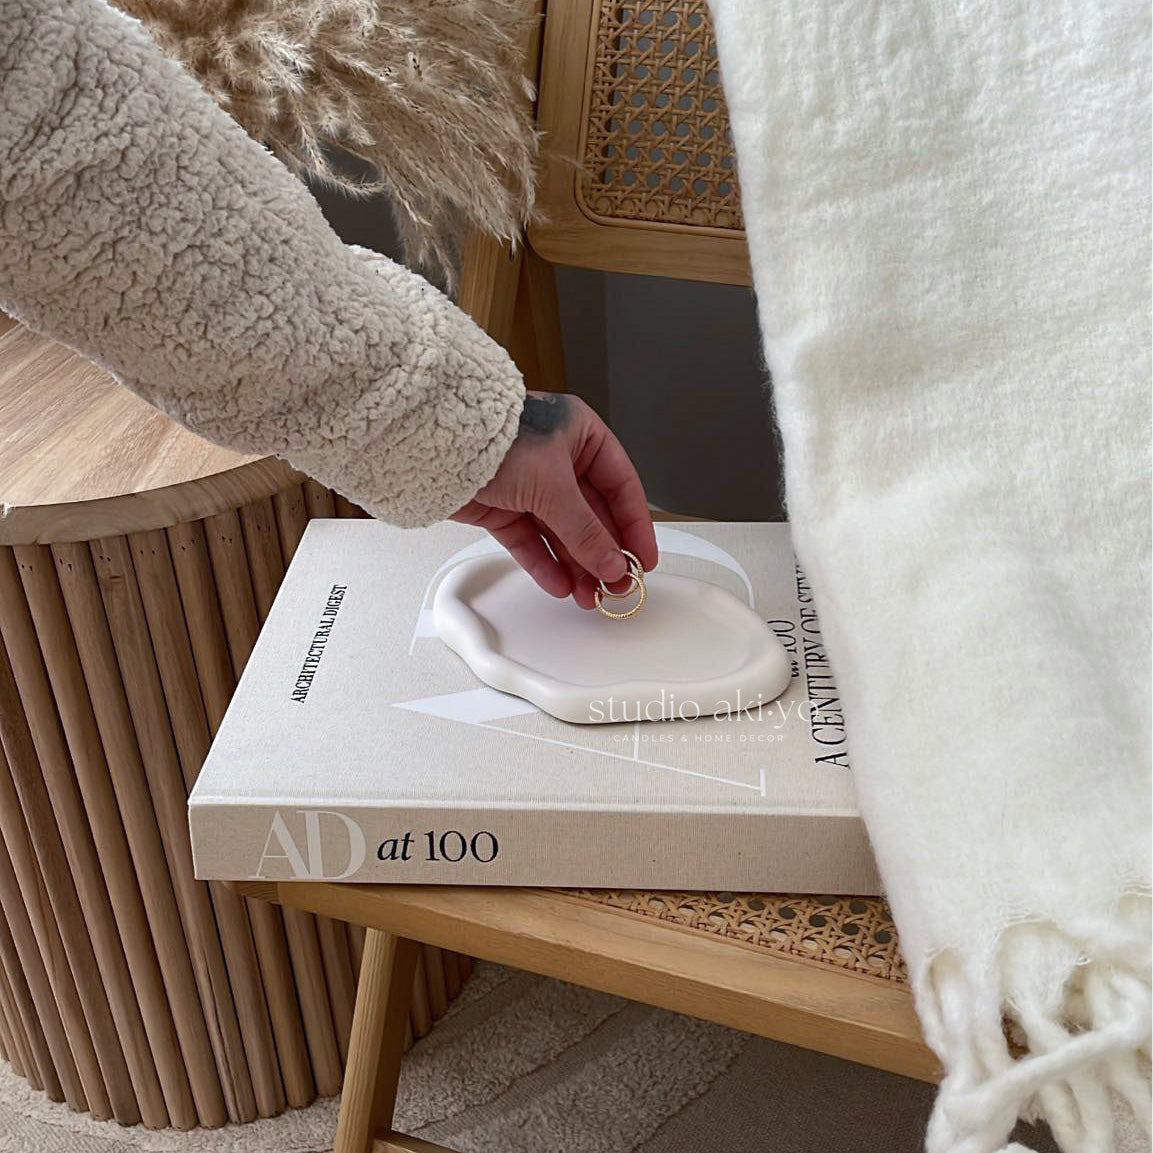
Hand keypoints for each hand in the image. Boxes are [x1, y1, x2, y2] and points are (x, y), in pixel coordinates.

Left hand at [451, 391, 658, 607]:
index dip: (634, 525)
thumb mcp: (552, 485)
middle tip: (617, 586)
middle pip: (592, 515)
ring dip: (577, 566)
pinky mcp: (503, 508)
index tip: (643, 558)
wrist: (434, 444)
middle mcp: (558, 458)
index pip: (621, 485)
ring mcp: (530, 485)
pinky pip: (531, 542)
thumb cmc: (493, 437)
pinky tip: (560, 586)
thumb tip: (611, 563)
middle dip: (603, 554)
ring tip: (589, 596)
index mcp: (580, 435)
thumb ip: (585, 530)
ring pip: (562, 533)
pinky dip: (545, 564)